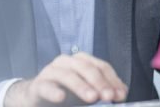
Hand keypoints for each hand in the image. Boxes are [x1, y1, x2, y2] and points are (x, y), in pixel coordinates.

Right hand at [4, 52, 127, 105]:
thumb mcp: (87, 90)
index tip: (120, 94)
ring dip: (81, 86)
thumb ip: (103, 90)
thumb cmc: (65, 92)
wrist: (37, 98)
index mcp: (81, 61)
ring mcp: (51, 72)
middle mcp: (67, 62)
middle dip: (100, 82)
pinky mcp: (38, 84)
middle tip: (108, 96)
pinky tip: (61, 97)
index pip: (101, 66)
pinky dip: (54, 92)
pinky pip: (46, 87)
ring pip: (67, 75)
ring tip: (92, 97)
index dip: (112, 80)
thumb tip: (121, 93)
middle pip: (86, 68)